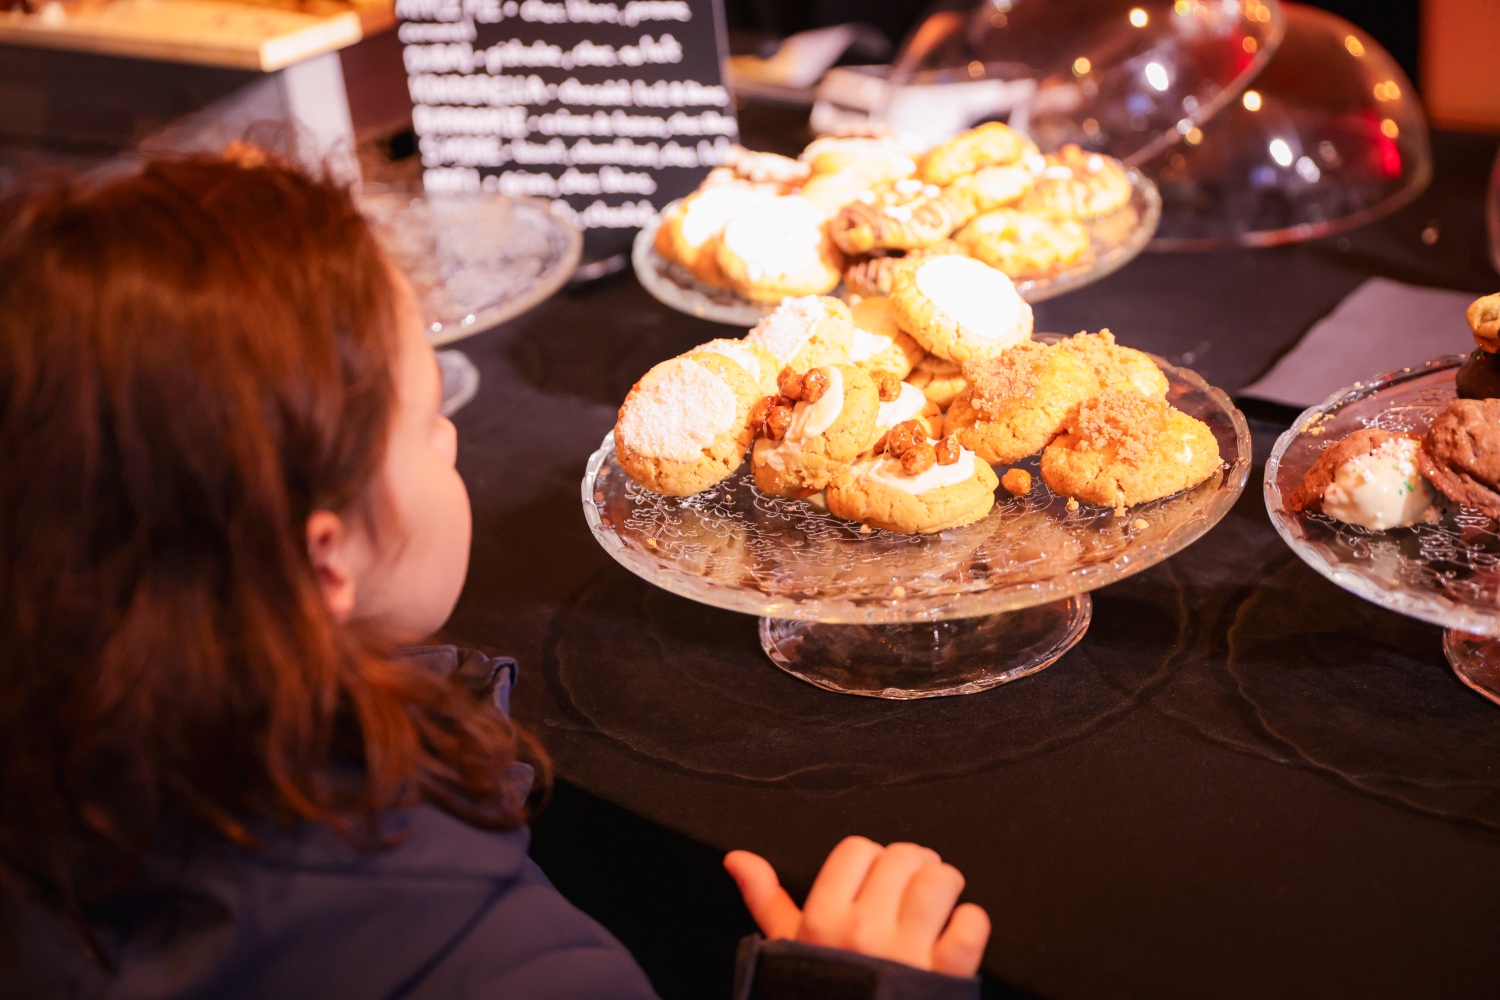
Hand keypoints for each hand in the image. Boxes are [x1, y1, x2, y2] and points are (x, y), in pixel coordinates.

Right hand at [724, 836, 989, 976]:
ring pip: (940, 880)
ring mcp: (906, 953)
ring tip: (939, 901)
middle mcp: (863, 931)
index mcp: (823, 920)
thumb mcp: (788, 951)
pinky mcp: (946, 976)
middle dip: (914, 866)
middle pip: (903, 856)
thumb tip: (738, 859)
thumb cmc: (820, 994)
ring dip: (946, 885)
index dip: (872, 859)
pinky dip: (971, 922)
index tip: (876, 880)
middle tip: (912, 888)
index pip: (857, 849)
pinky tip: (956, 933)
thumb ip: (766, 900)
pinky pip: (971, 924)